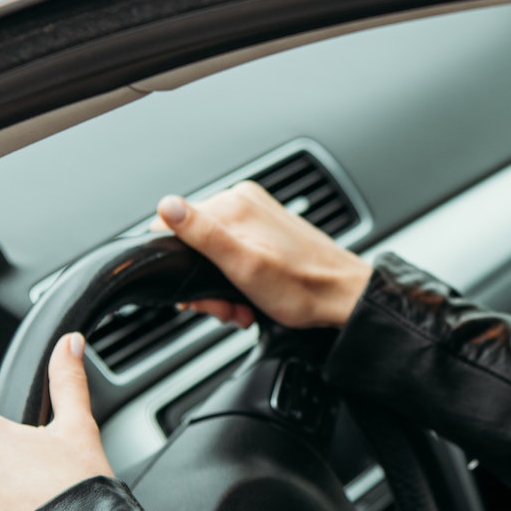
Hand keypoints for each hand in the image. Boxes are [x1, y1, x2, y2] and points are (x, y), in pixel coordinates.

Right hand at [155, 181, 371, 328]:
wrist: (343, 297)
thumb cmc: (303, 288)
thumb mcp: (244, 266)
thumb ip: (204, 235)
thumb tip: (166, 205)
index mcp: (234, 205)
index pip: (174, 227)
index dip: (179, 266)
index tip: (197, 293)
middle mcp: (244, 203)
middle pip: (195, 243)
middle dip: (205, 284)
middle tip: (226, 308)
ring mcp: (256, 217)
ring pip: (214, 254)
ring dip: (221, 288)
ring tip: (243, 307)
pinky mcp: (266, 232)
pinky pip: (234, 255)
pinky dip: (237, 281)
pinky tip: (251, 299)